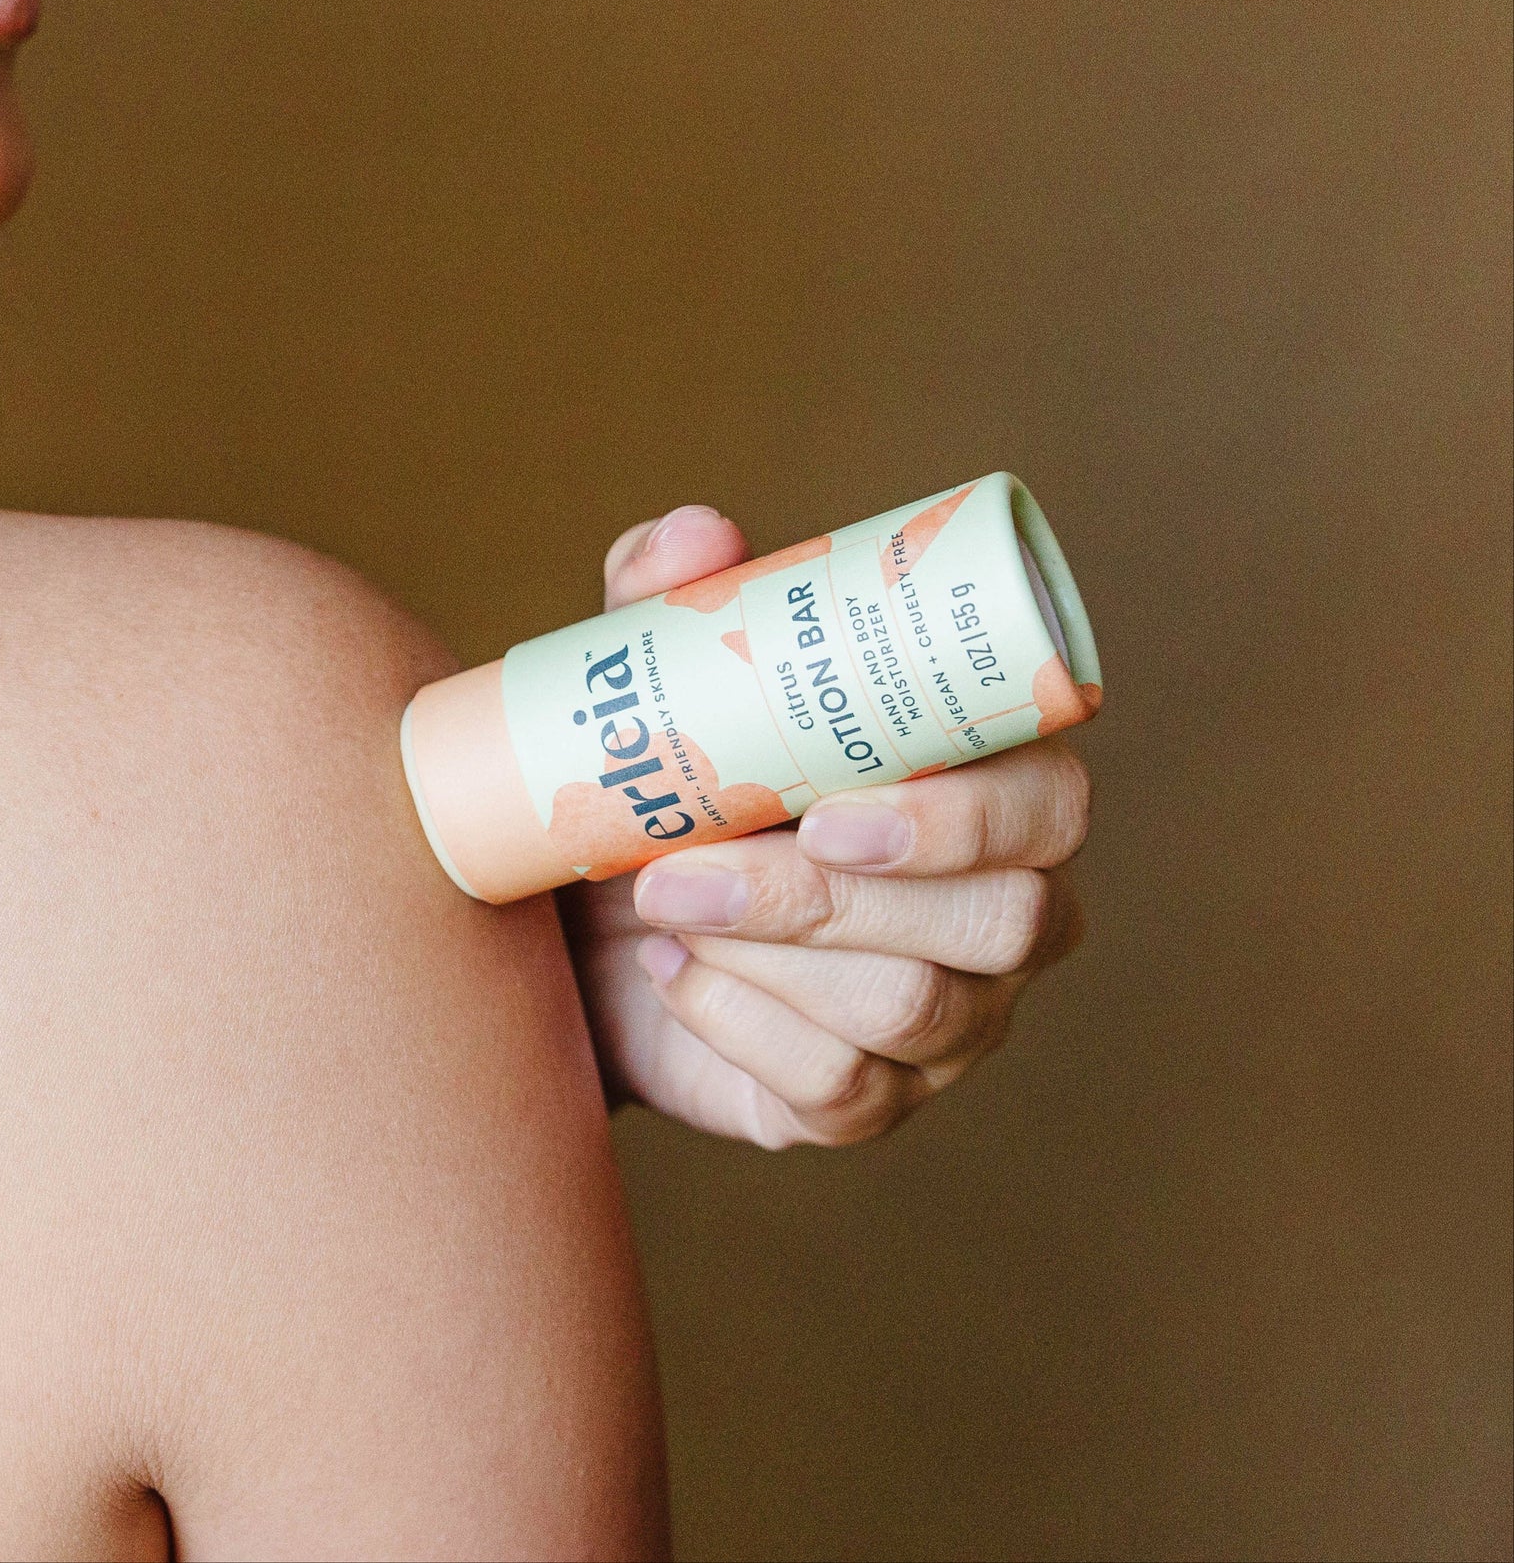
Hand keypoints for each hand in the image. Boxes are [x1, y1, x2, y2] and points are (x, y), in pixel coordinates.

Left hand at [560, 505, 1091, 1148]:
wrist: (584, 921)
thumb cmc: (668, 776)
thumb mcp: (663, 682)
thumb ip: (678, 601)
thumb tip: (696, 533)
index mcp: (991, 791)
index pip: (1049, 805)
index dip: (970, 816)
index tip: (832, 808)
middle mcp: (1002, 912)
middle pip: (1002, 921)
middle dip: (834, 899)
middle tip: (689, 868)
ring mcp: (952, 1020)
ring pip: (916, 1008)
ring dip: (770, 956)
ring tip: (659, 903)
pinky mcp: (872, 1101)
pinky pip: (844, 1091)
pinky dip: (738, 1027)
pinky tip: (671, 973)